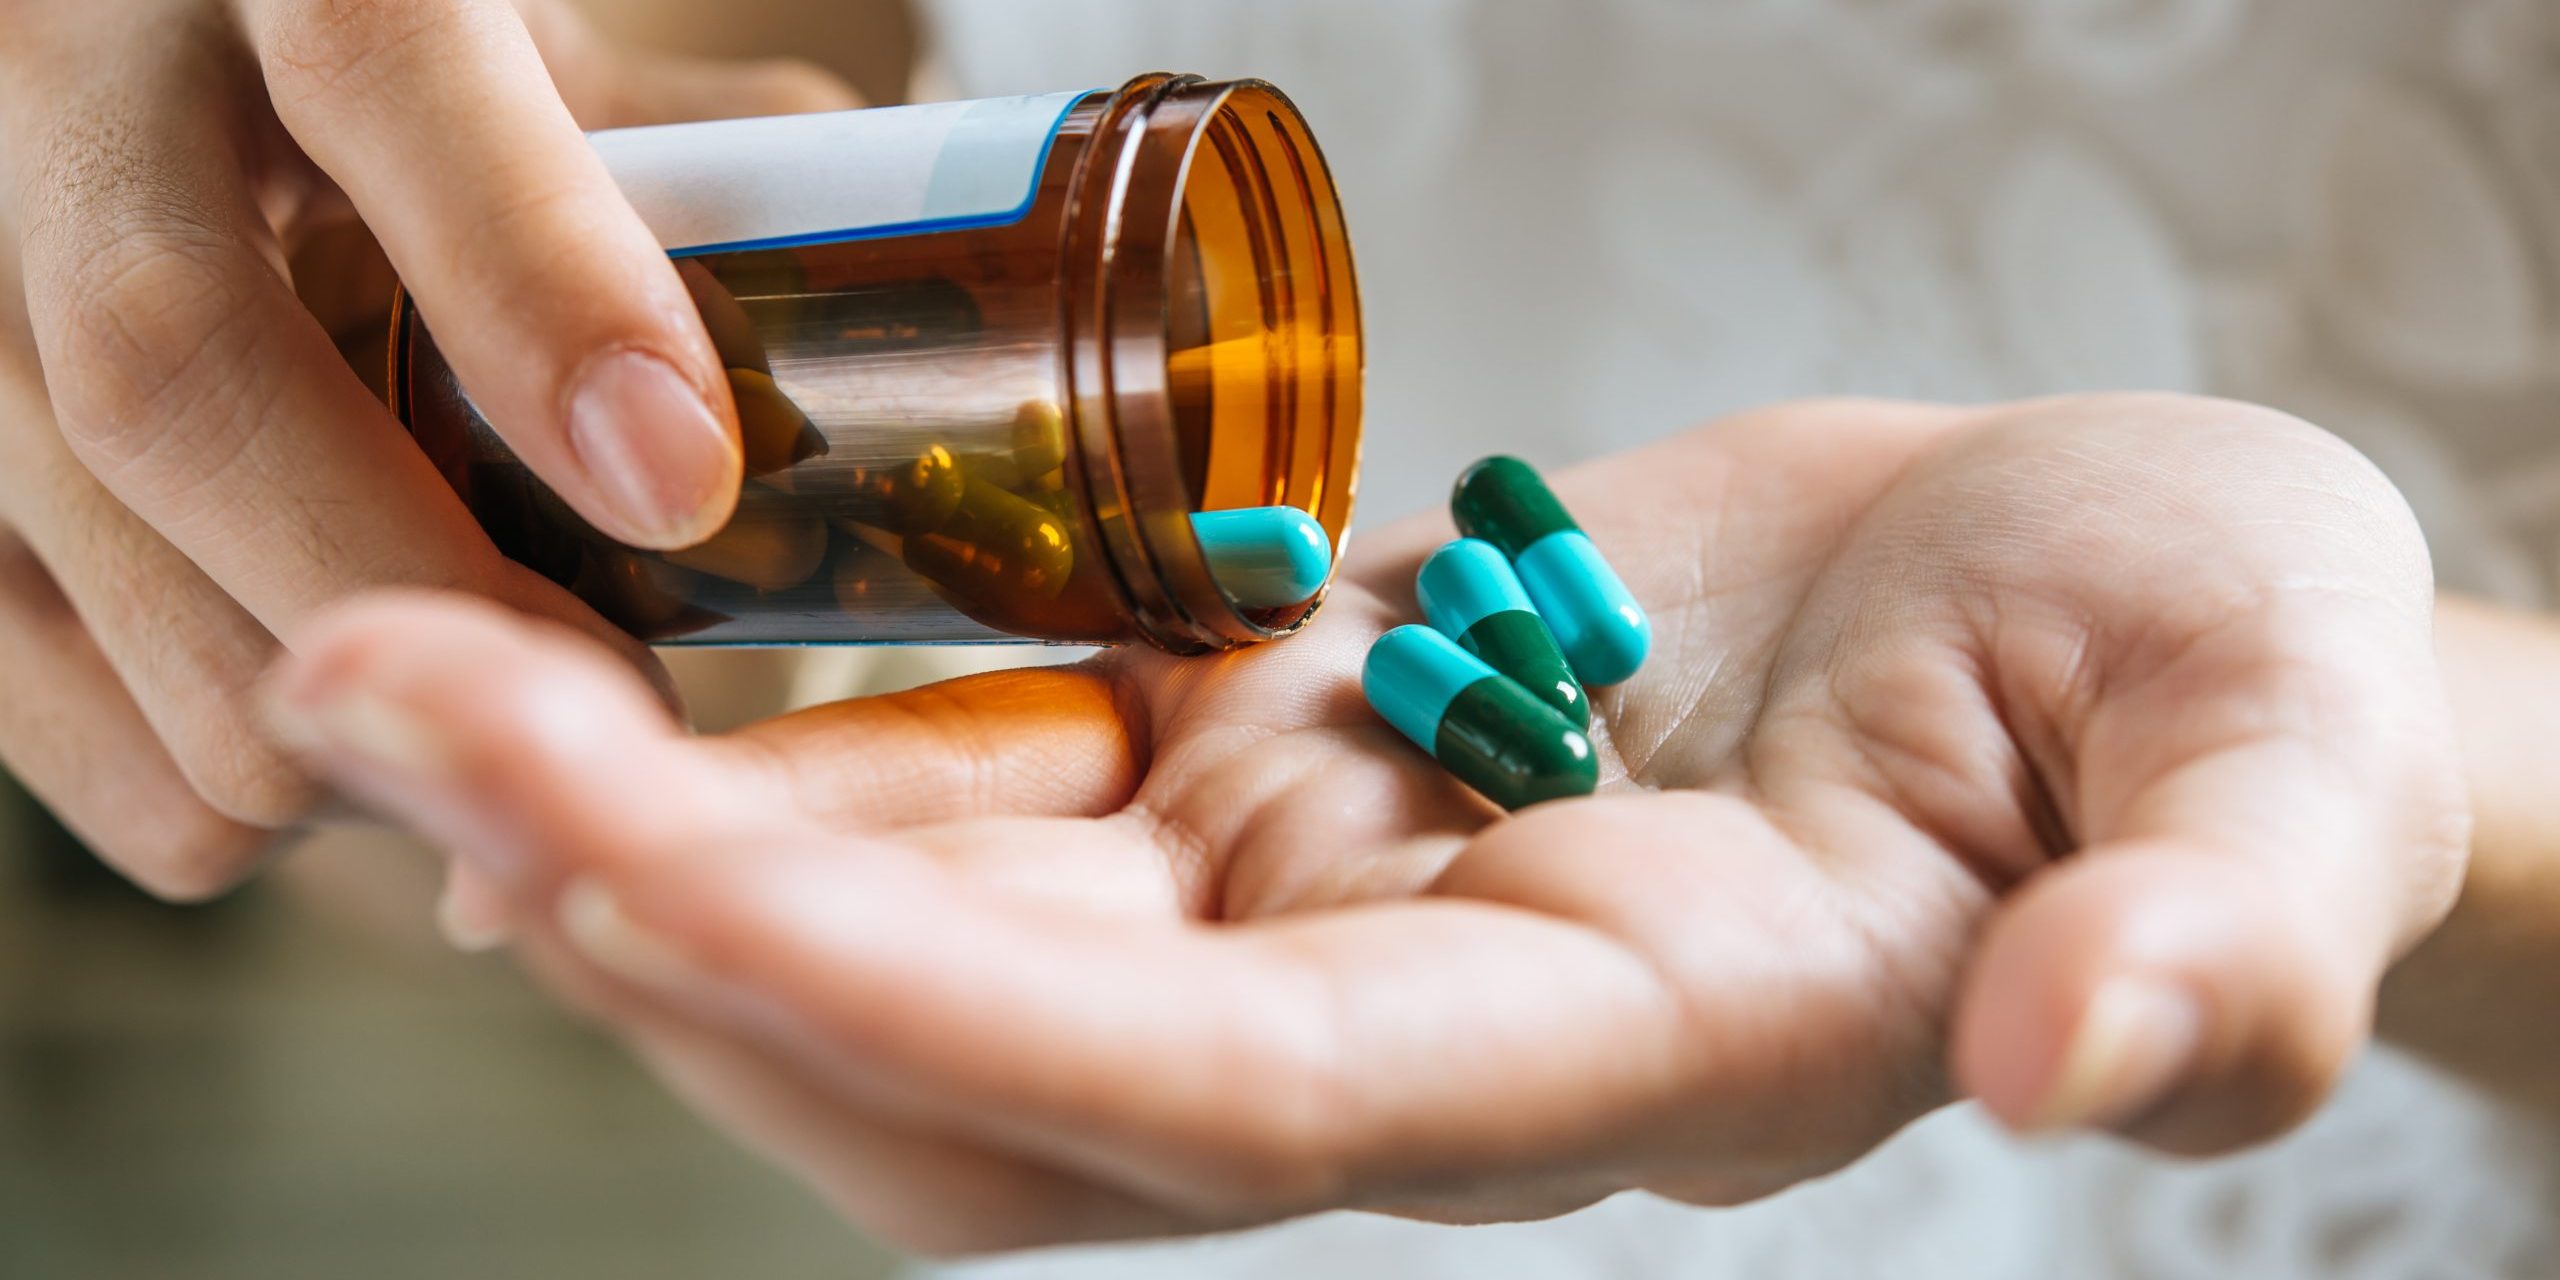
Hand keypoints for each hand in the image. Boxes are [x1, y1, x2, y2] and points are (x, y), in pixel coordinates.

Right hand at [0, 0, 859, 896]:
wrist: (164, 47)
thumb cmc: (391, 52)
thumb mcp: (546, 47)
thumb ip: (701, 158)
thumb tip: (892, 341)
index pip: (376, 56)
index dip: (530, 281)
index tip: (680, 479)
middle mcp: (61, 80)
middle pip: (177, 372)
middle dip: (425, 589)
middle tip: (626, 704)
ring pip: (92, 550)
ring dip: (340, 708)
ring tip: (505, 705)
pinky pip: (38, 697)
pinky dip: (217, 774)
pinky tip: (349, 718)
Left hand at [265, 394, 2468, 1251]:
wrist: (2138, 615)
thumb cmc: (2234, 686)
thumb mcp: (2285, 779)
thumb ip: (2225, 939)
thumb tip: (2114, 1066)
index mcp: (1629, 1052)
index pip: (1228, 1103)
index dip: (927, 1011)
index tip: (616, 869)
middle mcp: (1424, 1018)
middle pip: (990, 1050)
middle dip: (670, 901)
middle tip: (369, 697)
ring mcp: (1338, 892)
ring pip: (944, 932)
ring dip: (672, 813)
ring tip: (405, 652)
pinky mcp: (1301, 754)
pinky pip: (1008, 781)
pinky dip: (816, 723)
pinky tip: (638, 616)